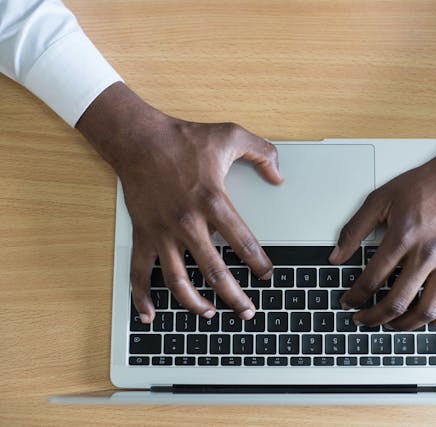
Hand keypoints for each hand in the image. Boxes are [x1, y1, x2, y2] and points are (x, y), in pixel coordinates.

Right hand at [77, 82, 281, 322]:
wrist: (138, 139)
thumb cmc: (184, 139)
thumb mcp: (231, 135)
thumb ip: (262, 152)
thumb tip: (279, 176)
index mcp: (213, 202)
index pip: (243, 242)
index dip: (259, 263)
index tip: (267, 275)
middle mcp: (188, 223)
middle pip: (214, 271)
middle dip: (235, 296)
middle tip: (248, 311)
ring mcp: (163, 233)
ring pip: (178, 281)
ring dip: (195, 304)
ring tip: (211, 315)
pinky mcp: (143, 235)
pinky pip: (139, 272)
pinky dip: (142, 297)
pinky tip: (150, 315)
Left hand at [330, 112, 435, 329]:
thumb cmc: (426, 184)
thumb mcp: (381, 198)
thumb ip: (355, 228)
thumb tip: (336, 256)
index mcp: (403, 236)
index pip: (372, 278)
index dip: (355, 296)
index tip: (347, 302)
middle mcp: (427, 253)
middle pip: (397, 301)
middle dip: (373, 317)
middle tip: (361, 320)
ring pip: (427, 310)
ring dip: (404, 325)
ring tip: (390, 325)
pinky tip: (425, 318)